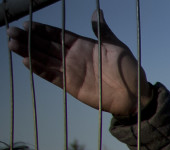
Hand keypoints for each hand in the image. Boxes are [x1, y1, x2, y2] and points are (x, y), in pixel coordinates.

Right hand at [7, 10, 150, 115]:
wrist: (136, 96)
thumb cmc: (129, 70)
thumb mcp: (116, 47)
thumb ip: (103, 30)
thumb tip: (97, 12)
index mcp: (82, 45)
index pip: (57, 34)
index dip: (42, 30)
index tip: (27, 24)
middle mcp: (74, 57)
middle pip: (46, 45)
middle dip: (28, 39)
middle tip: (10, 31)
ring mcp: (71, 71)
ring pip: (45, 59)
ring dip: (28, 52)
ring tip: (11, 44)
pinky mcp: (71, 85)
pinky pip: (52, 76)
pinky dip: (40, 69)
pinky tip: (26, 61)